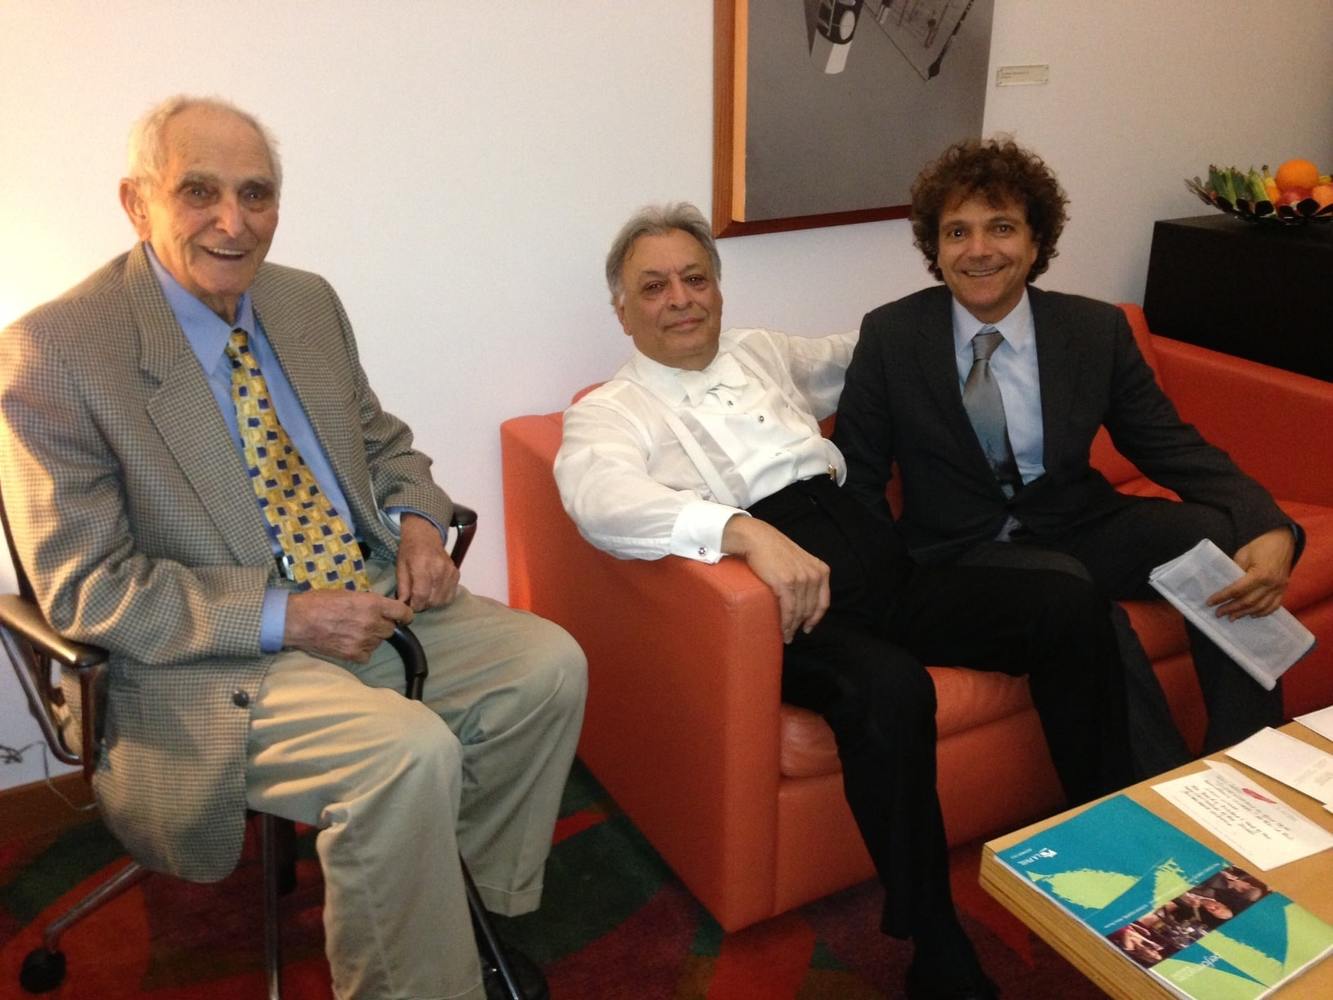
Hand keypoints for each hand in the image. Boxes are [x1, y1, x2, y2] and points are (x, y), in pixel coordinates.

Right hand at [284, 589, 413, 661]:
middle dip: (382, 626)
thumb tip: (380, 608)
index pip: (403, 612)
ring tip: (352, 631)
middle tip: (367, 622)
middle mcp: (372, 623)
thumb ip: (368, 601)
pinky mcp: (353, 654)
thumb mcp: (348, 593)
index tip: (402, 617)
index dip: (404, 615)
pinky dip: (361, 651)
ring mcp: (363, 641)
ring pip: (378, 642)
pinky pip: (367, 655)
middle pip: (390, 629)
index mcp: (372, 604)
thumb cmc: (319, 602)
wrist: (297, 620)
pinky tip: (348, 643)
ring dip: (371, 638)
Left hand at [395, 512, 459, 610]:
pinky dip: (442, 598)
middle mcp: (439, 570)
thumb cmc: (409, 551)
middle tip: (416, 601)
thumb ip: (402, 587)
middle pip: (433, 600)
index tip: (410, 606)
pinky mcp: (456, 574)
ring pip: (443, 600)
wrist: (425, 536)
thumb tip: (403, 605)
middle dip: (423, 605)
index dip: (415, 605)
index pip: (422, 595)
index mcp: (422, 566)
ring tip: (425, 597)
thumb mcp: (400, 567)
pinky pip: (451, 594)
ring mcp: (450, 572)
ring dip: (433, 603)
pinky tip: (434, 592)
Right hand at [722, 515, 829, 642]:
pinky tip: (783, 630)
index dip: (816, 618)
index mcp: (820, 570)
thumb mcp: (799, 560)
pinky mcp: (786, 583)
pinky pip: (789, 609)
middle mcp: (813, 575)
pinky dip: (786, 623)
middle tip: (791, 634)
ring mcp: (800, 579)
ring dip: (792, 627)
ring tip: (786, 636)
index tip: (808, 627)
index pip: (823, 602)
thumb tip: (803, 595)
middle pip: (810, 609)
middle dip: (801, 625)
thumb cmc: (773, 549)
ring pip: (800, 612)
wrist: (757, 538)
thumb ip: (806, 573)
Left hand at [1206, 526, 1295, 619]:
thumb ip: (1235, 570)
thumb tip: (1224, 585)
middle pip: (1248, 602)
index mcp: (1260, 574)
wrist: (1283, 540)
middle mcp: (1271, 584)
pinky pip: (1274, 605)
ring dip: (1245, 613)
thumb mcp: (1243, 554)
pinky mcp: (1283, 588)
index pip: (1237, 590)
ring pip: (1260, 607)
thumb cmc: (1261, 545)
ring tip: (1232, 617)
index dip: (1222, 597)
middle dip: (1231, 608)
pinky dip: (1263, 612)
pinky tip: (1252, 615)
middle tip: (1218, 613)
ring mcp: (1279, 588)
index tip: (1210, 602)